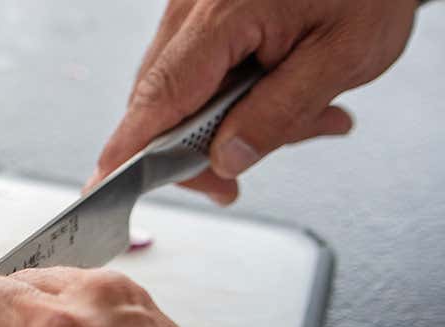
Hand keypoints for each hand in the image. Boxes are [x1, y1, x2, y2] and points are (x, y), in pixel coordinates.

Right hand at [89, 0, 418, 204]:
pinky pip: (196, 69)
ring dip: (220, 123)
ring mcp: (192, 5)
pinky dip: (228, 96)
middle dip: (194, 149)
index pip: (162, 94)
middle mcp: (194, 3)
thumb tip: (226, 160)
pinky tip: (280, 96)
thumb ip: (280, 115)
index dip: (131, 147)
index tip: (104, 187)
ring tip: (300, 121)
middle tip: (232, 183)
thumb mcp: (343, 57)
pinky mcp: (200, 11)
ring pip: (177, 90)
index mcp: (225, 10)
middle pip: (161, 99)